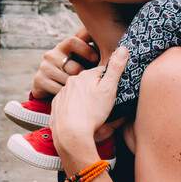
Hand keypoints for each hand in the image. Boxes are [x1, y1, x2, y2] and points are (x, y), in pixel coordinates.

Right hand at [30, 31, 96, 99]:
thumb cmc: (74, 75)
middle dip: (84, 76)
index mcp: (62, 47)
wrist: (57, 96)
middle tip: (90, 82)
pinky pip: (59, 89)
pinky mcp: (39, 80)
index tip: (97, 59)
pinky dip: (67, 94)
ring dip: (76, 88)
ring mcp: (44, 67)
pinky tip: (70, 96)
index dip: (86, 50)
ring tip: (80, 91)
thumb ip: (92, 53)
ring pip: (68, 79)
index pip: (73, 41)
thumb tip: (115, 48)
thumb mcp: (82, 62)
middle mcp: (51, 55)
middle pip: (73, 66)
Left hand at [50, 44, 125, 167]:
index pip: (101, 72)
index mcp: (85, 76)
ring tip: (92, 113)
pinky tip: (80, 117)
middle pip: (89, 82)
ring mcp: (62, 94)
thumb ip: (116, 68)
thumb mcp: (109, 89)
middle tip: (104, 105)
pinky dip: (74, 108)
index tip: (114, 90)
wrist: (71, 133)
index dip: (109, 81)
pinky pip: (68, 104)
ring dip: (85, 99)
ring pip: (78, 93)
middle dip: (96, 90)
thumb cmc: (92, 112)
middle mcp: (72, 82)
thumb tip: (123, 48)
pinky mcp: (57, 106)